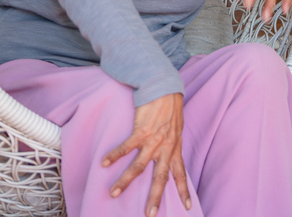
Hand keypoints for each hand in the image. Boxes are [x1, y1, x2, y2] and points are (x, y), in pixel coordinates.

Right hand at [101, 93, 189, 215]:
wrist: (164, 87)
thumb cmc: (169, 109)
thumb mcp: (176, 129)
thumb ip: (171, 145)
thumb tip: (167, 156)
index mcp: (175, 148)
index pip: (180, 174)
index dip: (184, 191)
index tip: (187, 207)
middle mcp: (166, 147)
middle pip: (160, 178)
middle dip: (154, 198)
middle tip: (149, 215)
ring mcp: (154, 140)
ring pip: (139, 166)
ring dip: (125, 181)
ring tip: (113, 193)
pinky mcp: (142, 130)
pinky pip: (126, 146)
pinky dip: (114, 155)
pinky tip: (104, 162)